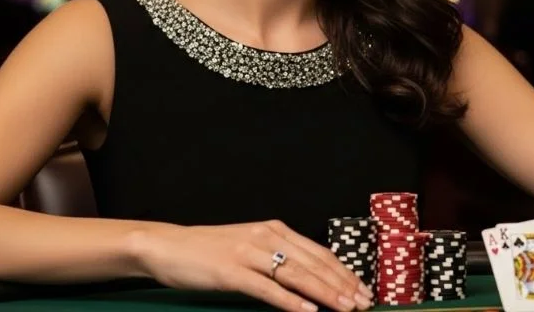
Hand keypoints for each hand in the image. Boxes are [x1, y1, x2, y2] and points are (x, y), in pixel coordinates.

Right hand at [131, 220, 372, 311]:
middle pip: (314, 264)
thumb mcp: (251, 246)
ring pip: (297, 275)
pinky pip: (267, 288)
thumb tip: (310, 279)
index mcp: (275, 230)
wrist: (169, 245)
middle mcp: (267, 237)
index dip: (343, 272)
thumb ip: (278, 257)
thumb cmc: (210, 250)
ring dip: (325, 293)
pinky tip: (307, 311)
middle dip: (342, 285)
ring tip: (346, 308)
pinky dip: (290, 301)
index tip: (362, 289)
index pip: (319, 253)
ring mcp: (250, 253)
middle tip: (364, 303)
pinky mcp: (232, 271)